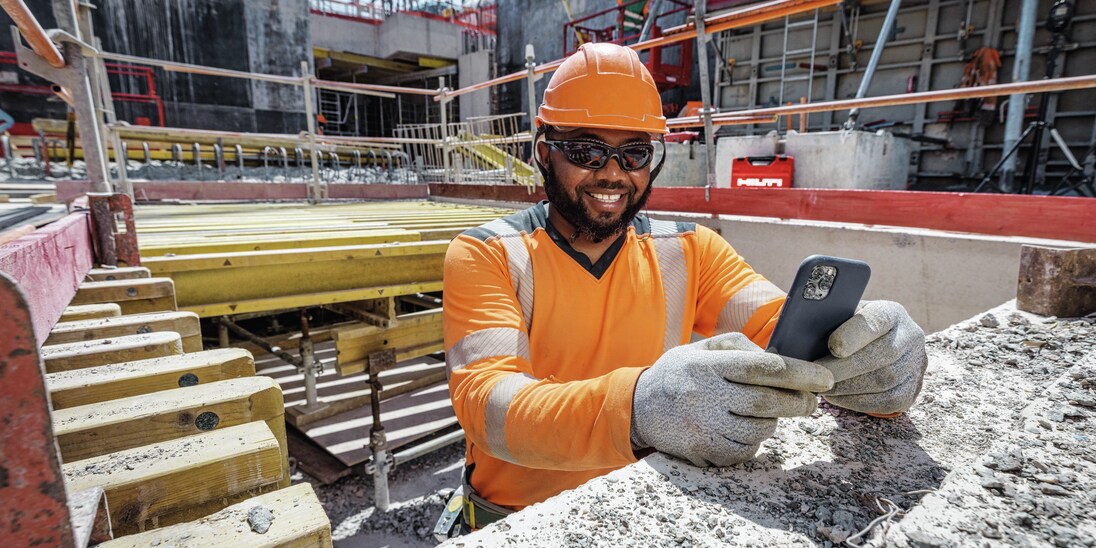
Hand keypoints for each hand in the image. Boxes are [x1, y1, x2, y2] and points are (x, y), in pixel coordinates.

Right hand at [631, 332, 833, 466]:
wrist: (638, 406)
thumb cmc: (680, 373)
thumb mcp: (703, 348)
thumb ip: (741, 347)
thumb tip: (779, 358)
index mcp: (708, 365)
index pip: (763, 368)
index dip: (800, 373)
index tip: (824, 379)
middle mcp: (704, 395)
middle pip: (765, 403)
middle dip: (798, 403)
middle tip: (812, 401)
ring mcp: (702, 427)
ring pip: (758, 431)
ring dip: (774, 423)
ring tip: (772, 413)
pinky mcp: (701, 451)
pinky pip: (742, 452)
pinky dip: (754, 442)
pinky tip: (748, 430)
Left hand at [819, 301, 927, 415]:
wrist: (871, 349)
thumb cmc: (845, 331)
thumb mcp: (841, 318)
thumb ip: (830, 321)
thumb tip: (805, 330)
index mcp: (892, 312)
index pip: (878, 319)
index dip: (856, 334)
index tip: (833, 347)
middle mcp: (911, 336)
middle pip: (884, 354)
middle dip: (846, 367)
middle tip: (817, 375)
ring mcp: (916, 364)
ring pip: (885, 380)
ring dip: (849, 387)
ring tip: (822, 387)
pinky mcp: (912, 390)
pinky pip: (888, 401)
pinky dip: (857, 401)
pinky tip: (837, 397)